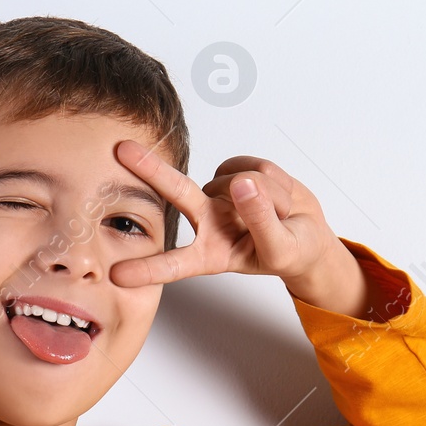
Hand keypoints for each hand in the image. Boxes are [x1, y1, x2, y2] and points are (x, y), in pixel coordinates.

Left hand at [108, 140, 346, 289]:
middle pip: (177, 192)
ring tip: (282, 215)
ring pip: (241, 180)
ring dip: (271, 196)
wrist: (309, 233)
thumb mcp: (281, 249)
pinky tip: (278, 195)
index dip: (147, 269)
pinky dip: (276, 181)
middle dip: (151, 169)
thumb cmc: (291, 251)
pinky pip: (254, 166)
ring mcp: (220, 195)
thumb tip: (243, 184)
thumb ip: (262, 220)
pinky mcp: (236, 172)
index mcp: (210, 254)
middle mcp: (207, 221)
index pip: (175, 263)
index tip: (116, 275)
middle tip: (122, 151)